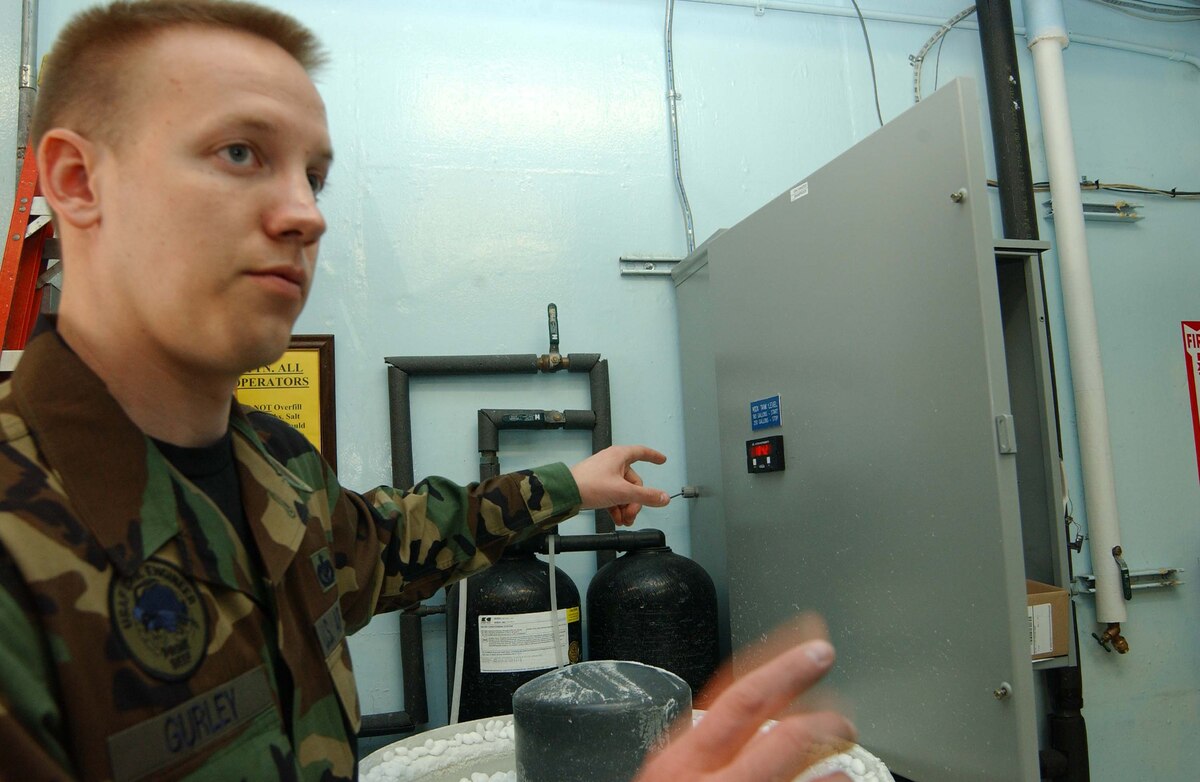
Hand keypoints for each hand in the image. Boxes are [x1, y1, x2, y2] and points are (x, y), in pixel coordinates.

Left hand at [570, 445, 669, 526]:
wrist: (566, 493)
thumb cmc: (590, 485)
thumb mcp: (623, 492)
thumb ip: (646, 496)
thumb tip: (663, 497)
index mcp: (619, 456)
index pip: (641, 452)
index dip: (653, 456)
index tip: (662, 460)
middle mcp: (612, 462)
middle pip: (634, 482)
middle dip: (635, 501)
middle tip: (631, 514)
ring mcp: (604, 474)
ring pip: (623, 491)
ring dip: (626, 507)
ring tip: (624, 521)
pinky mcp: (597, 485)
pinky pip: (613, 495)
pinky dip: (616, 507)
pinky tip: (617, 519)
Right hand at [636, 619, 856, 781]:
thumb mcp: (668, 776)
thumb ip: (705, 745)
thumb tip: (754, 714)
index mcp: (682, 762)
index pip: (741, 697)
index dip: (785, 668)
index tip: (815, 648)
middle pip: (785, 735)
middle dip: (826, 714)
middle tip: (844, 713)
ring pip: (808, 775)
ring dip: (836, 759)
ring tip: (846, 748)